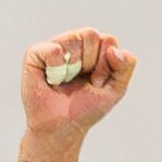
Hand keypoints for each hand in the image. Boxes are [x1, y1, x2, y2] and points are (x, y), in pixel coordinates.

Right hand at [19, 29, 134, 144]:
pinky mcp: (36, 53)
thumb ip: (126, 66)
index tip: (98, 83)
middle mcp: (74, 43)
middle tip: (83, 82)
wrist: (62, 127)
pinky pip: (54, 49)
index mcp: (94, 49)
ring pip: (74, 39)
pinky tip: (53, 80)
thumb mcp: (115, 90)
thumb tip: (113, 49)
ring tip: (66, 81)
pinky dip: (57, 67)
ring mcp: (55, 45)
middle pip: (91, 35)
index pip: (108, 40)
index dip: (106, 65)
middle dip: (92, 63)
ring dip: (75, 67)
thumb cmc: (85, 109)